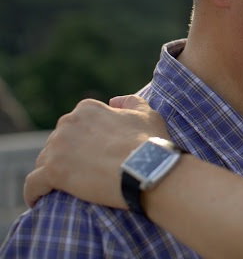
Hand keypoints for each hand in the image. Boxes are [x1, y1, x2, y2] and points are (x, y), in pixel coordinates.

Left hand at [24, 95, 168, 207]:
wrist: (146, 168)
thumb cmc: (149, 142)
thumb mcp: (146, 114)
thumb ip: (130, 102)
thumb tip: (114, 101)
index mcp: (87, 109)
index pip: (74, 125)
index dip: (82, 141)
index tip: (91, 154)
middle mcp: (68, 123)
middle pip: (57, 143)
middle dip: (66, 156)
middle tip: (82, 174)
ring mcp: (58, 147)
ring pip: (44, 162)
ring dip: (52, 174)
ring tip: (65, 190)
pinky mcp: (52, 171)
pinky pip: (33, 184)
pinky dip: (34, 192)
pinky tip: (37, 201)